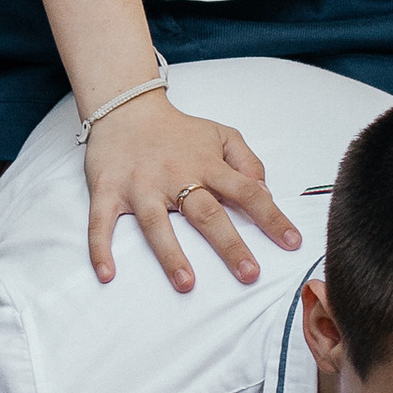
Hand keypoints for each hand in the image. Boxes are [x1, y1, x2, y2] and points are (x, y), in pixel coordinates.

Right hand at [83, 88, 300, 290]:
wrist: (126, 108)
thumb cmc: (178, 130)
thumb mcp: (221, 134)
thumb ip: (247, 161)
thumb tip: (264, 192)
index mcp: (206, 164)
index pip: (246, 192)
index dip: (271, 217)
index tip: (291, 242)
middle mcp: (175, 176)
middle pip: (206, 214)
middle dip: (229, 244)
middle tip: (249, 273)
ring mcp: (140, 186)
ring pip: (157, 224)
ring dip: (171, 255)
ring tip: (186, 284)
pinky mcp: (107, 191)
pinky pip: (101, 223)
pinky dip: (100, 247)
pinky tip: (106, 273)